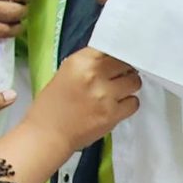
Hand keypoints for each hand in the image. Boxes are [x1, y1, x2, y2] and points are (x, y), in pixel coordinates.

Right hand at [21, 48, 140, 153]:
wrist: (48, 135)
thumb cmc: (51, 106)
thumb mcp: (65, 74)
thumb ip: (87, 64)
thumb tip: (109, 59)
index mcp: (80, 62)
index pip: (109, 47)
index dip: (114, 54)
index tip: (115, 59)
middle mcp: (94, 75)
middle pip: (125, 63)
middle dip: (123, 70)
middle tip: (116, 77)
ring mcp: (106, 95)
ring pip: (134, 82)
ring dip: (128, 86)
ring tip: (117, 92)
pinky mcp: (113, 114)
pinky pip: (134, 102)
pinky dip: (128, 104)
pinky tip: (116, 106)